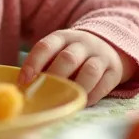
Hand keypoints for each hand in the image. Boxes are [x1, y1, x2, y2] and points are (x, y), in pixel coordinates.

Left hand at [19, 29, 135, 104]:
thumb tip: (23, 87)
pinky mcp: (115, 70)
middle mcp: (83, 43)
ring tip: (66, 99)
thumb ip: (45, 65)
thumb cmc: (74, 55)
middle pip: (68, 58)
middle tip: (46, 93)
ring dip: (76, 87)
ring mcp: (101, 56)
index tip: (24, 81)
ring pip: (90, 71)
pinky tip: (81, 102)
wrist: (110, 45)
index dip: (33, 63)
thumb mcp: (58, 50)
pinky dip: (92, 96)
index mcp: (63, 37)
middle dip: (55, 77)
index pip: (46, 46)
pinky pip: (104, 85)